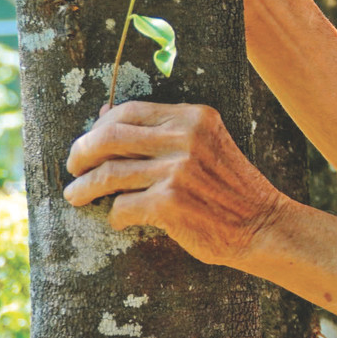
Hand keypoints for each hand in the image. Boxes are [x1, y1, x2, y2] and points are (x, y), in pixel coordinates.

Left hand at [63, 101, 286, 265]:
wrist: (263, 225)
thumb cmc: (230, 188)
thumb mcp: (205, 144)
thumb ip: (162, 130)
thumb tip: (103, 114)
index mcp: (194, 117)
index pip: (129, 111)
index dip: (99, 127)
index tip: (89, 144)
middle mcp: (185, 139)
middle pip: (108, 138)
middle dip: (80, 154)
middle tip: (73, 168)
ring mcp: (177, 171)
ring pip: (108, 174)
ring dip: (85, 188)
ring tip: (76, 196)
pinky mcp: (169, 204)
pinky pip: (122, 206)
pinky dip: (114, 215)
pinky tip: (119, 220)